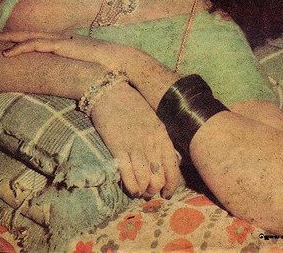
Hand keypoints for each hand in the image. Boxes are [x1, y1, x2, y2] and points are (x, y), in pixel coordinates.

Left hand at [0, 31, 178, 109]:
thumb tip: (75, 80)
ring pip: (33, 37)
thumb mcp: (89, 68)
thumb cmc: (109, 67)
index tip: (15, 41)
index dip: (29, 39)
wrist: (121, 60)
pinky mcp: (63, 45)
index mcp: (70, 42)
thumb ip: (80, 70)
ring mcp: (64, 40)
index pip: (45, 38)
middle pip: (35, 34)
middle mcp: (65, 38)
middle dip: (15, 34)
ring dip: (14, 38)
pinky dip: (23, 46)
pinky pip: (38, 44)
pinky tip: (11, 51)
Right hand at [91, 82, 180, 198]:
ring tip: (140, 191)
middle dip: (156, 190)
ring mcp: (135, 146)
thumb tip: (164, 160)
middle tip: (150, 192)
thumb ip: (159, 138)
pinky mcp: (118, 148)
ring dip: (143, 191)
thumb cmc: (131, 103)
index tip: (167, 192)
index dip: (172, 185)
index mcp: (162, 134)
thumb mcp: (152, 119)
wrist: (109, 91)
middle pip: (160, 178)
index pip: (173, 168)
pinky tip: (131, 188)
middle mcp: (151, 142)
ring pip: (146, 181)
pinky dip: (132, 188)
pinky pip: (129, 177)